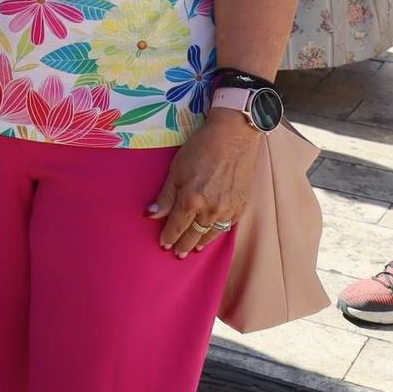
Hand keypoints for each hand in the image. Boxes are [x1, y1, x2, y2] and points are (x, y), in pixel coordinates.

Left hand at [147, 110, 259, 258]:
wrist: (234, 137)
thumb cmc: (201, 148)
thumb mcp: (176, 169)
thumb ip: (165, 196)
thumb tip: (150, 216)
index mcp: (191, 201)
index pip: (177, 226)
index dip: (169, 236)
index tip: (164, 244)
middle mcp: (210, 210)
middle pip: (194, 234)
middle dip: (184, 245)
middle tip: (178, 253)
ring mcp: (228, 209)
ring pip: (212, 233)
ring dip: (202, 242)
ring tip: (195, 248)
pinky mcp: (242, 205)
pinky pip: (228, 225)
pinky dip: (219, 232)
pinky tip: (214, 233)